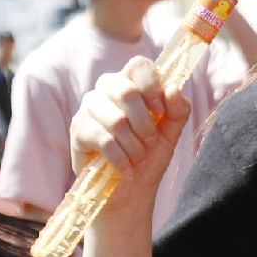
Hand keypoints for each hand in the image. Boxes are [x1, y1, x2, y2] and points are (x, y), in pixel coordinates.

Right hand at [69, 56, 190, 206]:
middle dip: (144, 124)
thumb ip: (178, 110)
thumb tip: (173, 89)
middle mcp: (107, 89)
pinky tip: (127, 170)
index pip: (139, 65)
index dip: (152, 85)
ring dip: (134, 145)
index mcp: (131, 82)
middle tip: (151, 142)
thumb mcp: (170, 133)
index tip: (161, 111)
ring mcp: (89, 107)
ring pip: (116, 120)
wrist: (130, 190)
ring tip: (140, 160)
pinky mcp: (77, 130)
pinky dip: (121, 159)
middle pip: (126, 92)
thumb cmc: (149, 155)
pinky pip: (103, 140)